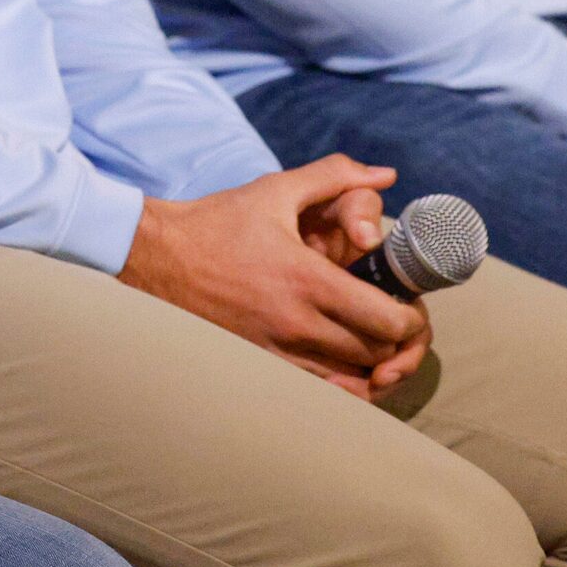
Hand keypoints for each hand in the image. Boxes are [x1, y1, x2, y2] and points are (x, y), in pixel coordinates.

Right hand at [118, 156, 430, 400]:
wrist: (156, 258)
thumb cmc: (218, 222)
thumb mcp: (277, 190)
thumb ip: (336, 176)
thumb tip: (386, 173)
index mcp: (308, 280)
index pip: (385, 322)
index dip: (411, 320)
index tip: (410, 306)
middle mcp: (296, 324)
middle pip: (375, 355)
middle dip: (397, 343)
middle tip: (398, 324)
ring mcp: (276, 352)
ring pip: (351, 382)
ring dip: (371, 366)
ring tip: (374, 344)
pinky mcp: (259, 366)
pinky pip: (318, 393)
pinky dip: (341, 384)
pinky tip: (343, 363)